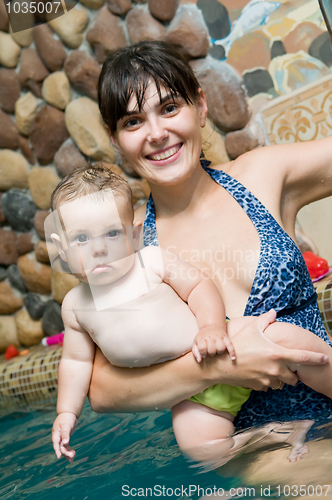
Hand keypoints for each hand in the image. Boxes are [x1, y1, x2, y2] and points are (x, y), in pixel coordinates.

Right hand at [52, 412, 77, 462]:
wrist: (69, 414)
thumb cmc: (66, 418)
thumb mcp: (66, 425)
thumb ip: (65, 434)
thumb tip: (65, 443)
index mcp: (56, 433)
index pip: (56, 443)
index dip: (57, 450)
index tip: (59, 456)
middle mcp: (58, 437)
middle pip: (60, 447)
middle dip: (65, 452)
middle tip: (72, 456)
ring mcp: (62, 438)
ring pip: (64, 448)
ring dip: (67, 453)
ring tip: (72, 459)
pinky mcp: (66, 439)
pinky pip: (67, 446)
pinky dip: (69, 450)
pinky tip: (73, 455)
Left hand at [192, 326, 235, 362]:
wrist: (211, 326)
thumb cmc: (203, 337)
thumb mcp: (196, 343)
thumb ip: (195, 352)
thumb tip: (200, 361)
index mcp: (202, 338)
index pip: (203, 348)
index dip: (203, 353)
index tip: (204, 354)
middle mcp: (211, 337)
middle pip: (212, 349)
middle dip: (211, 353)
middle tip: (211, 353)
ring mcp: (219, 337)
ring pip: (221, 347)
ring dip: (220, 352)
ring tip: (217, 351)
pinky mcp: (226, 337)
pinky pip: (230, 345)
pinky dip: (232, 352)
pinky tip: (233, 358)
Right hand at [204, 310, 327, 390]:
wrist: (221, 364)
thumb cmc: (238, 344)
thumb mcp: (251, 328)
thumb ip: (265, 320)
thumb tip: (274, 312)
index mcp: (277, 353)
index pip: (303, 358)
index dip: (316, 359)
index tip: (325, 359)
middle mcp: (276, 369)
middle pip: (294, 377)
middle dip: (292, 372)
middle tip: (284, 365)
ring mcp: (268, 380)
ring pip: (283, 384)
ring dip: (280, 378)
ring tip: (271, 369)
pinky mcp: (261, 387)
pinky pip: (270, 386)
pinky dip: (268, 382)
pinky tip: (259, 373)